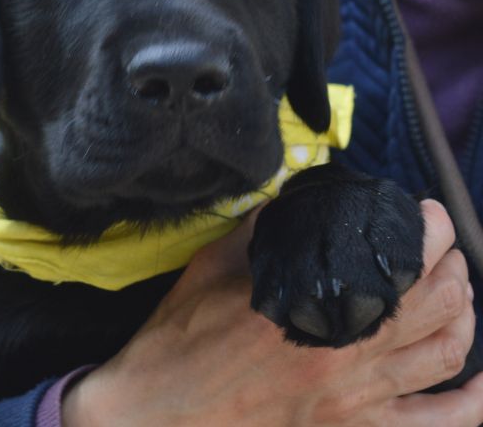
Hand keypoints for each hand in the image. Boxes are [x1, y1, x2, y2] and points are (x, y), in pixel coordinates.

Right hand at [62, 200, 482, 425]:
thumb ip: (264, 231)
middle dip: (450, 262)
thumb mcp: (213, 266)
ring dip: (465, 313)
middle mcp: (348, 354)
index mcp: (314, 305)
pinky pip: (436, 424)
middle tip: (438, 245)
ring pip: (447, 354)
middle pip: (437, 302)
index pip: (401, 259)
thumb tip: (299, 203)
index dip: (428, 230)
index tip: (424, 214)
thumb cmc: (180, 339)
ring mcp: (358, 399)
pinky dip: (474, 401)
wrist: (158, 410)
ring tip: (454, 289)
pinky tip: (481, 377)